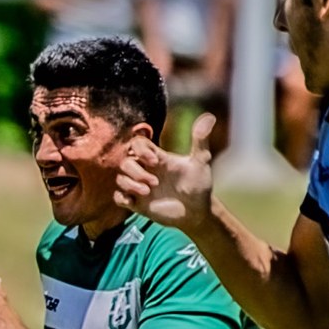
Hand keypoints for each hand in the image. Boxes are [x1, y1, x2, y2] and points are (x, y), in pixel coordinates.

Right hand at [114, 113, 214, 234]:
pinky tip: (133, 202)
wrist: (198, 212)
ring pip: (121, 178)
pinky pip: (118, 197)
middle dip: (136, 171)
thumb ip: (200, 140)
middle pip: (126, 161)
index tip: (155, 161)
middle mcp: (147, 171)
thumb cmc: (199, 185)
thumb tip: (209, 117)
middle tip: (154, 183)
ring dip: (129, 184)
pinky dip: (121, 198)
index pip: (138, 144)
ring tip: (147, 193)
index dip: (141, 149)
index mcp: (158, 158)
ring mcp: (141, 187)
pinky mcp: (138, 203)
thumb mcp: (201, 162)